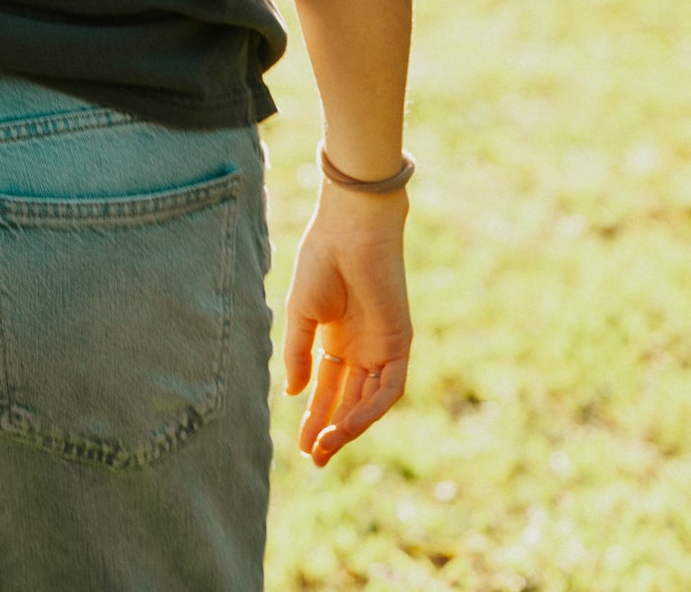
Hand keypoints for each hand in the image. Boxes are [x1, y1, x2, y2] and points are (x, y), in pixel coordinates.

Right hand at [281, 188, 411, 466]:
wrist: (350, 231)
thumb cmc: (320, 262)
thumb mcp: (300, 313)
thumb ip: (298, 353)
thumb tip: (292, 393)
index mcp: (333, 337)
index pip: (325, 387)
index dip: (313, 415)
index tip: (300, 445)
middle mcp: (359, 347)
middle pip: (346, 400)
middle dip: (329, 429)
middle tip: (313, 459)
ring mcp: (380, 347)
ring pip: (368, 400)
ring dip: (348, 426)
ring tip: (324, 448)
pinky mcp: (398, 343)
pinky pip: (388, 387)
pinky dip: (370, 409)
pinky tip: (346, 425)